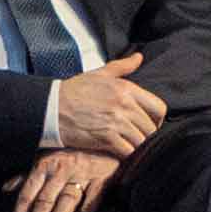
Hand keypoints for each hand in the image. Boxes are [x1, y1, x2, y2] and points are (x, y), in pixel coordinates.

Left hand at [5, 148, 118, 211]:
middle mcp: (61, 169)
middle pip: (45, 200)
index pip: (27, 194)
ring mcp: (82, 172)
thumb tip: (6, 188)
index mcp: (44, 166)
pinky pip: (95, 192)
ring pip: (68, 197)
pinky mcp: (102, 176)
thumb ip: (27, 175)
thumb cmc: (71, 153)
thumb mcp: (46, 159)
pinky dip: (90, 203)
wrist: (103, 140)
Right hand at [47, 52, 165, 160]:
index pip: (159, 108)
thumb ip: (122, 66)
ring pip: (141, 141)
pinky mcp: (106, 138)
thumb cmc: (74, 90)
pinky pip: (128, 151)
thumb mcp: (100, 74)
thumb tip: (139, 57)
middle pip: (151, 128)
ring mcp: (116, 122)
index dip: (156, 120)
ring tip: (126, 145)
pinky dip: (125, 154)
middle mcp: (124, 104)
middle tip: (134, 137)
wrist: (51, 108)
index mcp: (126, 88)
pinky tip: (117, 151)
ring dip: (135, 146)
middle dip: (145, 135)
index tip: (147, 124)